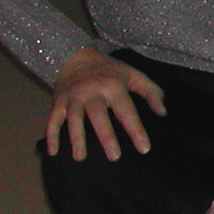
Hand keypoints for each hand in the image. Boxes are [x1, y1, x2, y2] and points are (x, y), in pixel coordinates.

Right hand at [46, 46, 165, 160]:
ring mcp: (72, 97)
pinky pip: (52, 119)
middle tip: (114, 157)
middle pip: (98, 115)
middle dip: (106, 136)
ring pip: (73, 119)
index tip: (144, 148)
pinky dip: (51, 135)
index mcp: (112, 86)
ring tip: (80, 157)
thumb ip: (151, 92)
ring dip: (76, 138)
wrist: (74, 55)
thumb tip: (162, 112)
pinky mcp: (58, 101)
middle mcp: (91, 92)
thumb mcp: (134, 75)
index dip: (136, 129)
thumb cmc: (109, 70)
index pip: (126, 110)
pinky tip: (53, 152)